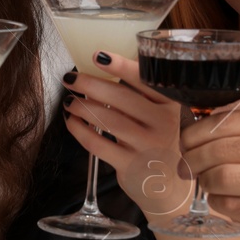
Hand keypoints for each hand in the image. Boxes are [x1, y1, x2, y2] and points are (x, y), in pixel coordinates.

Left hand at [60, 53, 189, 216]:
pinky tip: (72, 122)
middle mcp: (163, 123)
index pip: (145, 80)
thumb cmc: (157, 139)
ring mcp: (147, 146)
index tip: (98, 55)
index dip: (121, 66)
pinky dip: (79, 130)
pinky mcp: (130, 166)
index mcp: (170, 104)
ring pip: (107, 119)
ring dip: (82, 106)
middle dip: (90, 84)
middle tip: (70, 78)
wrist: (168, 184)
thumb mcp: (159, 114)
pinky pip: (97, 144)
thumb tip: (102, 65)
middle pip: (121, 98)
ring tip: (70, 101)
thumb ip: (139, 93)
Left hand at [180, 106, 239, 239]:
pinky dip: (219, 202)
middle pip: (220, 150)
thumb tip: (197, 131)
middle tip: (189, 165)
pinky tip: (223, 200)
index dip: (196, 133)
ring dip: (205, 181)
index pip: (226, 122)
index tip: (186, 143)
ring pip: (223, 177)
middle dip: (194, 158)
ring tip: (207, 183)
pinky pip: (233, 205)